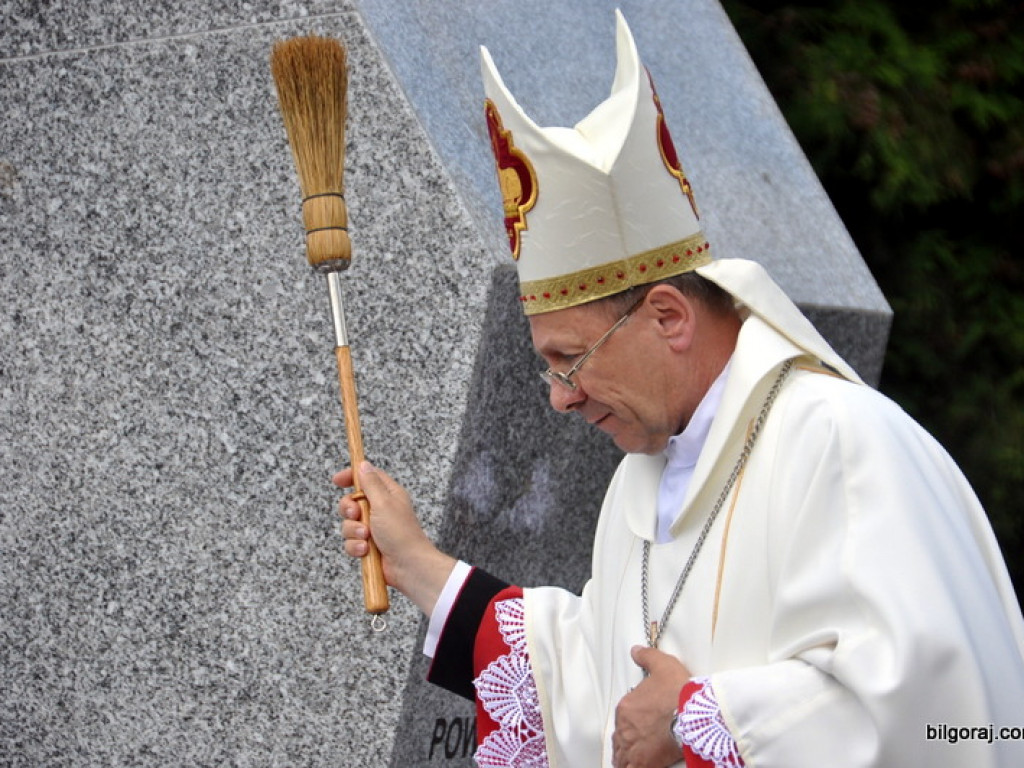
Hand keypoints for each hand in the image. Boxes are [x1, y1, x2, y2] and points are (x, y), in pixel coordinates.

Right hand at [334, 461, 455, 614]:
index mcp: (388, 494)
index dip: (351, 476)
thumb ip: (370, 483)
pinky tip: (366, 551)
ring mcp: (373, 528)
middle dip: (349, 510)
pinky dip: (355, 546)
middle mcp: (380, 509)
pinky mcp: (367, 545)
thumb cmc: (401, 533)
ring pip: (348, 524)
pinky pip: (350, 542)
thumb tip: (364, 465)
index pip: (367, 477)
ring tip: (367, 537)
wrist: (407, 566)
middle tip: (356, 514)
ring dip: (354, 531)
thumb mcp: (384, 502)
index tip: (337, 480)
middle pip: (351, 501)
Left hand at [611, 646, 691, 767]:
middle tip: (639, 740)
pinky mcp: (644, 763)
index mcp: (627, 707)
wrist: (693, 715)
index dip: (633, 719)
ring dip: (626, 755)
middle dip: (628, 738)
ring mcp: (633, 748)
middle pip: (621, 736)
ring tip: (633, 758)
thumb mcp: (663, 665)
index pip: (624, 716)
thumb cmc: (679, 693)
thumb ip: (647, 657)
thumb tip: (636, 651)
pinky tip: (635, 766)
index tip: (643, 720)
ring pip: (622, 755)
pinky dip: (630, 767)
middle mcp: (625, 729)